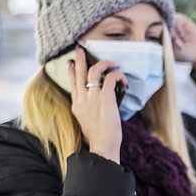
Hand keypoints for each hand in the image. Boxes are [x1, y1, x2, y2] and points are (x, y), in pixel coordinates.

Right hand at [68, 46, 127, 163]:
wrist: (102, 146)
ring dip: (104, 63)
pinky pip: (111, 78)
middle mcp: (82, 99)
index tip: (71, 62)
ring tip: (113, 63)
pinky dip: (119, 75)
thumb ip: (89, 112)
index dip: (72, 71)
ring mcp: (92, 98)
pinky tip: (124, 80)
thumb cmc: (99, 139)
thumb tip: (100, 106)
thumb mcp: (87, 123)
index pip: (73, 84)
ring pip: (94, 70)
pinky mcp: (105, 98)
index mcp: (77, 105)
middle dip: (80, 59)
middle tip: (81, 48)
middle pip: (79, 73)